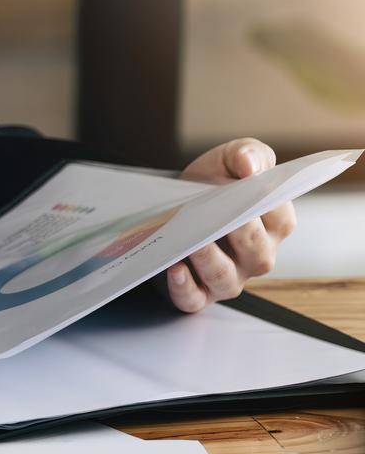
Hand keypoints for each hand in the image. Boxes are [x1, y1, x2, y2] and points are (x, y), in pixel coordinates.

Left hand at [165, 138, 296, 312]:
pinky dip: (184, 288)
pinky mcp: (198, 293)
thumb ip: (247, 154)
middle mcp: (257, 257)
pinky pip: (194, 299)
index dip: (262, 205)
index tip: (244, 188)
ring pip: (225, 278)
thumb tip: (250, 166)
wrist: (173, 203)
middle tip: (215, 214)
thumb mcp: (229, 160)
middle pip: (256, 251)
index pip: (280, 220)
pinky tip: (174, 268)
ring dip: (209, 260)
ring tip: (192, 241)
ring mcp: (229, 278)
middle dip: (237, 232)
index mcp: (275, 226)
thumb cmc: (210, 185)